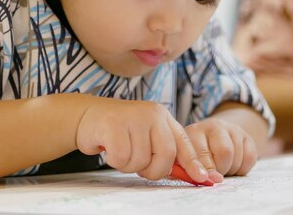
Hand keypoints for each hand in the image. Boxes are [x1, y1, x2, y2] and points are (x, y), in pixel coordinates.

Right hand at [75, 98, 208, 182]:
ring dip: (129, 165)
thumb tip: (193, 174)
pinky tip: (109, 148)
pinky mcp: (114, 125)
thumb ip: (164, 151)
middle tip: (139, 165)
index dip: (194, 163)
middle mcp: (152, 114)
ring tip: (120, 149)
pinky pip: (122, 158)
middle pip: (167, 155)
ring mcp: (133, 117)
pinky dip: (114, 161)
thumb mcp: (146, 136)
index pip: (184, 143)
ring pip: (141, 161)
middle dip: (154, 170)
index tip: (204, 179)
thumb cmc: (120, 131)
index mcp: (162, 116)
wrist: (87, 116)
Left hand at [185, 117, 257, 180]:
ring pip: (236, 158)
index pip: (201, 152)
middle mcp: (214, 126)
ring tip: (222, 167)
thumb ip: (192, 170)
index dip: (204, 169)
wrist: (214, 138)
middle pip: (224, 152)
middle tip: (214, 173)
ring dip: (230, 170)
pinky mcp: (247, 136)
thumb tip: (208, 179)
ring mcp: (232, 129)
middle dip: (220, 170)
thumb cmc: (196, 153)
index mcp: (195, 132)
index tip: (205, 178)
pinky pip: (250, 158)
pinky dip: (242, 168)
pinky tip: (232, 164)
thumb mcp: (187, 159)